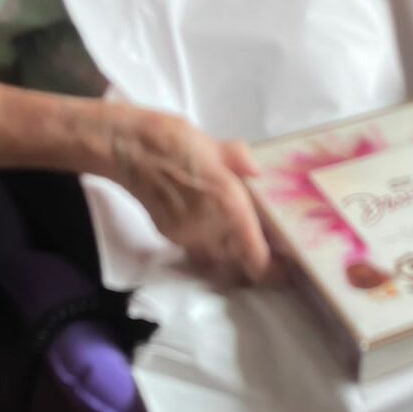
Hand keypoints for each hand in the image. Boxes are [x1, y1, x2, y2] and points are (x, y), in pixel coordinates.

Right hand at [105, 107, 271, 284]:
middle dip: (255, 264)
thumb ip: (239, 161)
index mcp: (229, 204)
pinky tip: (215, 232)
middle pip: (240, 266)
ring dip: (232, 259)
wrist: (126, 149)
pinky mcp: (170, 236)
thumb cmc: (172, 140)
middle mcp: (210, 229)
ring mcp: (187, 236)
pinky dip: (211, 248)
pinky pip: (199, 251)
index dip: (274, 271)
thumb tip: (257, 171)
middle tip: (270, 254)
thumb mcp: (213, 144)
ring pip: (219, 262)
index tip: (286, 268)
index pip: (256, 258)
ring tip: (244, 245)